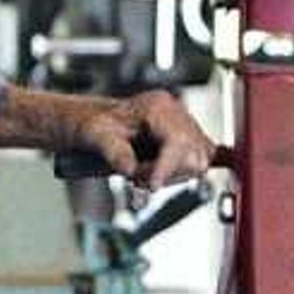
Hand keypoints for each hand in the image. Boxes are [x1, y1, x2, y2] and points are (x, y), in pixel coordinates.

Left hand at [76, 89, 214, 189]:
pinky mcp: (190, 141)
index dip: (167, 168)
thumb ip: (115, 154)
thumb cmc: (97, 125)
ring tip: (142, 172)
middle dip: (166, 174)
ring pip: (197, 164)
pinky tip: (156, 171)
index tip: (152, 186)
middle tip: (136, 176)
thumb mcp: (96, 136)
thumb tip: (131, 170)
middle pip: (192, 156)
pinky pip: (197, 166)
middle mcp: (177, 113)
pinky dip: (177, 175)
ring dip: (171, 177)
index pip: (177, 141)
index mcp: (157, 106)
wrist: (98, 123)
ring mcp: (186, 127)